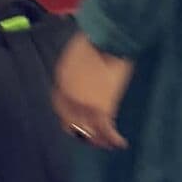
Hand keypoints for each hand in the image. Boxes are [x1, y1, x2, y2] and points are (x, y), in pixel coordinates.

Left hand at [52, 31, 132, 150]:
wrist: (107, 39)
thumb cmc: (95, 41)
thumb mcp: (75, 56)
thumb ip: (74, 73)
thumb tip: (82, 83)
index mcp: (61, 82)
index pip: (60, 107)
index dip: (68, 117)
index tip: (77, 122)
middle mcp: (69, 98)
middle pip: (72, 123)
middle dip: (82, 133)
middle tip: (93, 138)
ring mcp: (84, 105)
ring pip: (90, 131)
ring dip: (100, 140)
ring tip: (109, 143)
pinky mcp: (101, 109)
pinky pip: (106, 130)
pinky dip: (114, 139)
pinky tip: (121, 142)